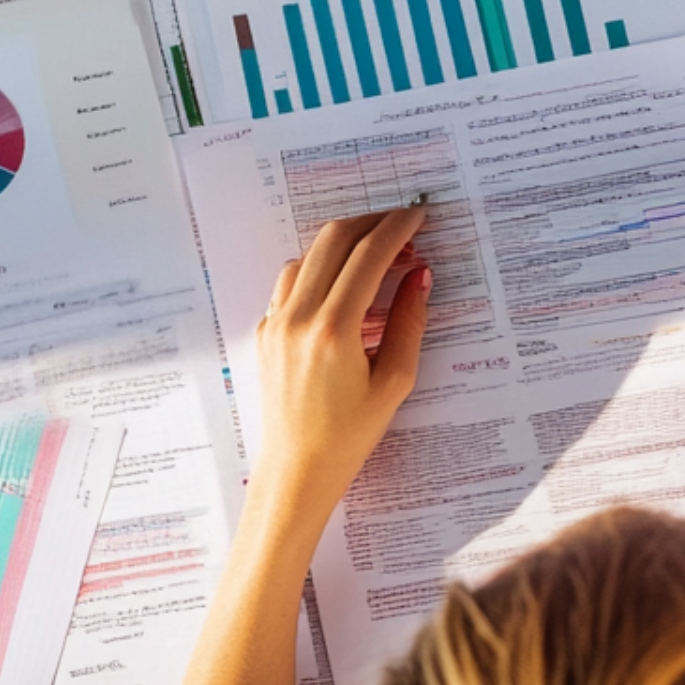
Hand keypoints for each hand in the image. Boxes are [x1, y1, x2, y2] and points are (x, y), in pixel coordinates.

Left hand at [254, 207, 432, 517]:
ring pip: (307, 255)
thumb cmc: (350, 434)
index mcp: (334, 329)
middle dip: (371, 223)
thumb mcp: (394, 381)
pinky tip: (341, 284)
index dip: (397, 228)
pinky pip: (290, 282)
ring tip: (375, 256)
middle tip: (401, 226)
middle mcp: (298, 317)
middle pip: (333, 239)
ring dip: (342, 244)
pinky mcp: (265, 331)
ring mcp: (276, 321)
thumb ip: (409, 322)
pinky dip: (318, 269)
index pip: (369, 255)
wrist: (298, 468)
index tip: (418, 216)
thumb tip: (419, 275)